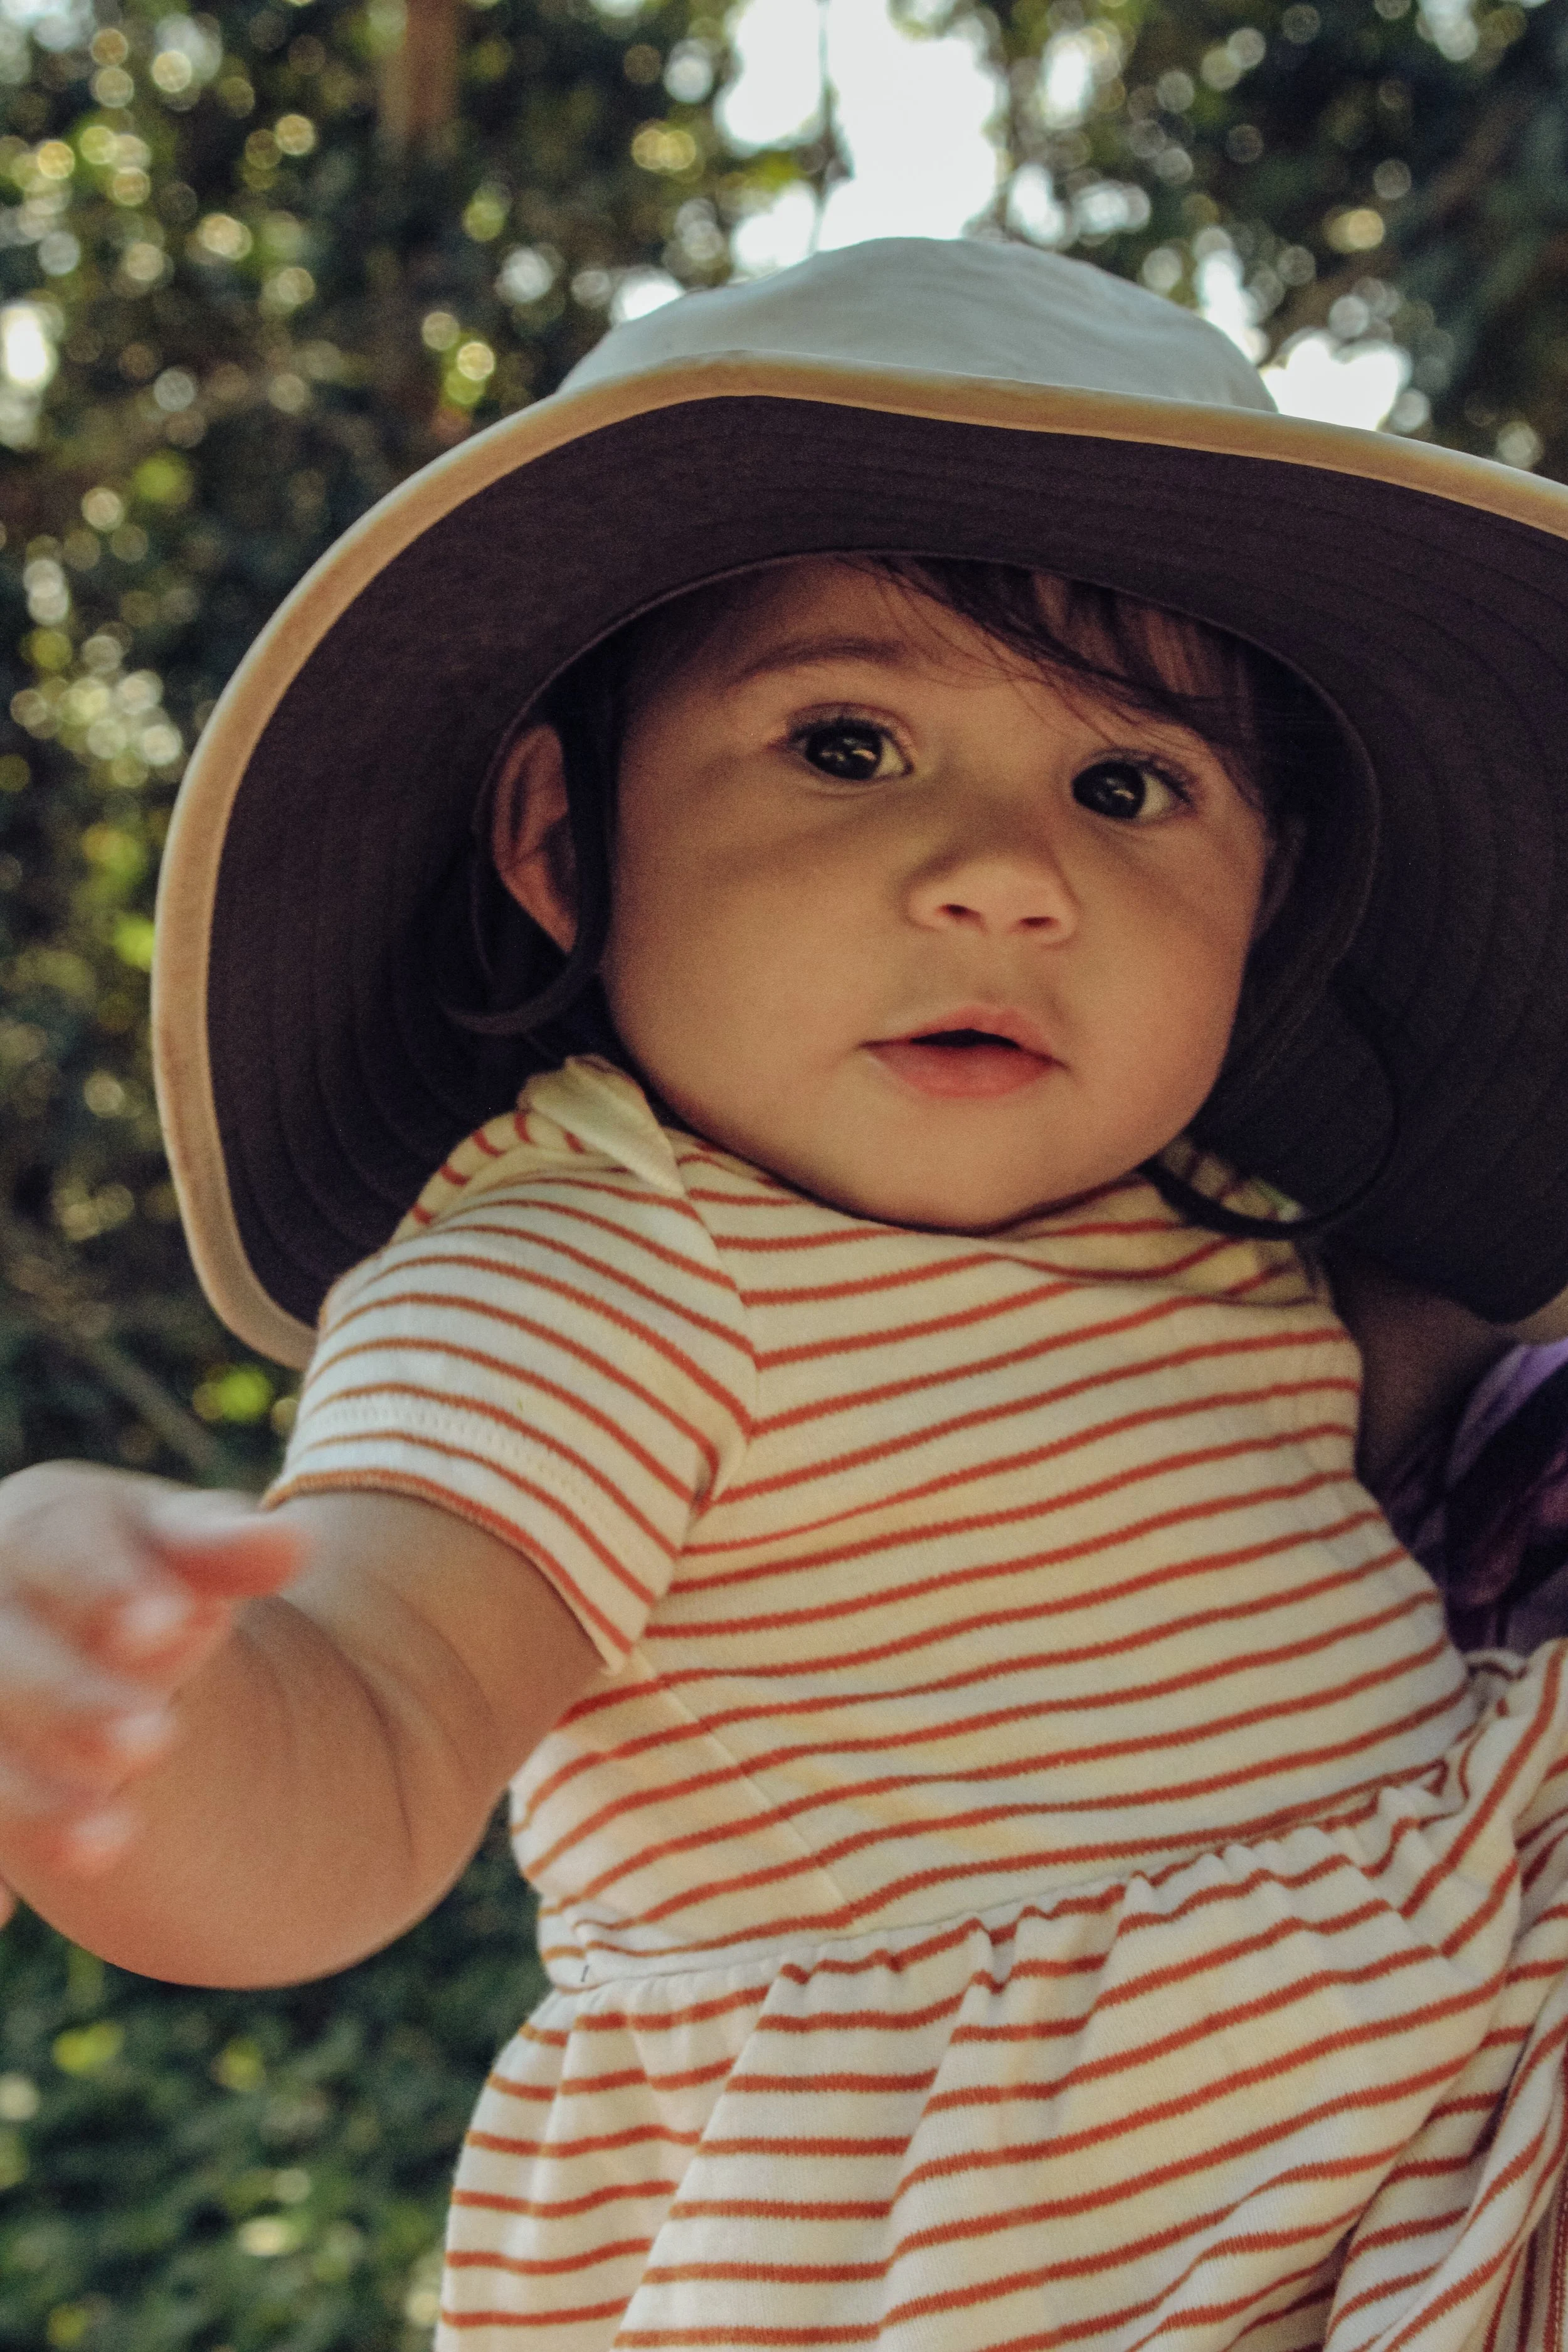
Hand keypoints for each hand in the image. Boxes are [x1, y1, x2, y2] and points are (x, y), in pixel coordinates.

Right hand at [0, 1464, 305, 1881]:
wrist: (95, 1623)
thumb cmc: (148, 1577)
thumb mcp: (188, 1552)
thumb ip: (225, 1549)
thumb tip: (290, 1543)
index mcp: (35, 1529)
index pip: (56, 1549)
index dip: (104, 1588)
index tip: (168, 1622)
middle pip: (4, 1655)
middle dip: (70, 1699)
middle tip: (151, 1741)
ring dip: (28, 1797)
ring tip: (109, 1841)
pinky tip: (0, 1913)